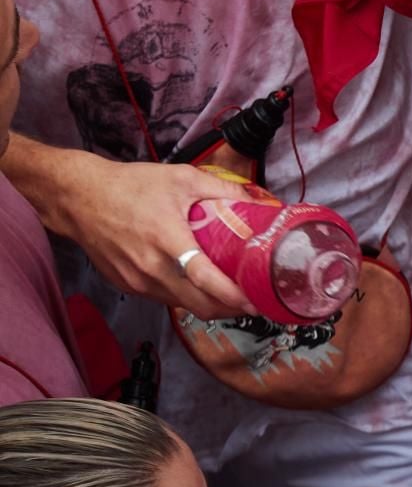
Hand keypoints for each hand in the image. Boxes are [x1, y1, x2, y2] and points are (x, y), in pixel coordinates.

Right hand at [52, 155, 257, 319]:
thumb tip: (255, 200)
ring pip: (182, 304)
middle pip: (197, 304)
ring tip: (230, 293)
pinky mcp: (127, 285)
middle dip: (229, 308)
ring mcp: (137, 281)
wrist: (81, 199)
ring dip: (208, 304)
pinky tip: (198, 284)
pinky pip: (164, 298)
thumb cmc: (130, 186)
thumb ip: (222, 189)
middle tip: (252, 301)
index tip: (254, 302)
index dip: (231, 295)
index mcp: (167, 240)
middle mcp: (150, 268)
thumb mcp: (182, 178)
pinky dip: (185, 296)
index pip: (204, 278)